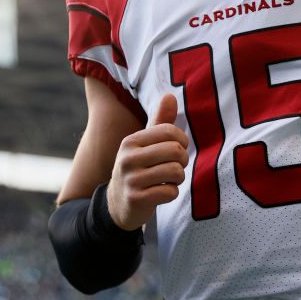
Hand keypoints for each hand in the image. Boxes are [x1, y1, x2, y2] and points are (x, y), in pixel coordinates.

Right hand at [107, 94, 188, 230]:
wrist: (118, 203)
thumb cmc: (138, 168)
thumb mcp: (145, 144)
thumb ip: (160, 121)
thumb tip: (170, 95)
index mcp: (131, 141)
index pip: (168, 131)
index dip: (182, 140)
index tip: (179, 148)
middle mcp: (128, 158)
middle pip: (175, 151)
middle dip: (182, 160)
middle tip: (176, 166)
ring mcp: (131, 180)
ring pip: (175, 171)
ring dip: (178, 178)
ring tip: (169, 179)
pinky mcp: (136, 199)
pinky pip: (170, 192)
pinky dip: (172, 193)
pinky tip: (162, 192)